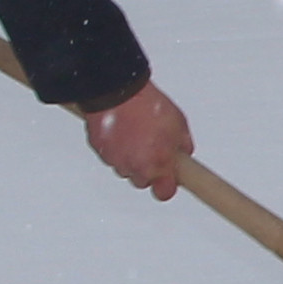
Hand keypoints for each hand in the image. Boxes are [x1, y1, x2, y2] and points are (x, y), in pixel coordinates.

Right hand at [83, 81, 191, 198]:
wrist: (119, 90)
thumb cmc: (148, 105)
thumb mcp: (178, 123)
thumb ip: (182, 145)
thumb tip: (183, 154)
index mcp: (158, 165)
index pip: (164, 193)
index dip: (166, 186)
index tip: (169, 180)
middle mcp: (136, 168)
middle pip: (142, 181)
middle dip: (147, 168)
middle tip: (151, 147)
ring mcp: (116, 160)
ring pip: (125, 167)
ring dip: (130, 157)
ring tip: (134, 133)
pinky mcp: (99, 150)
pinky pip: (110, 154)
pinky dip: (115, 146)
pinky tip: (121, 129)